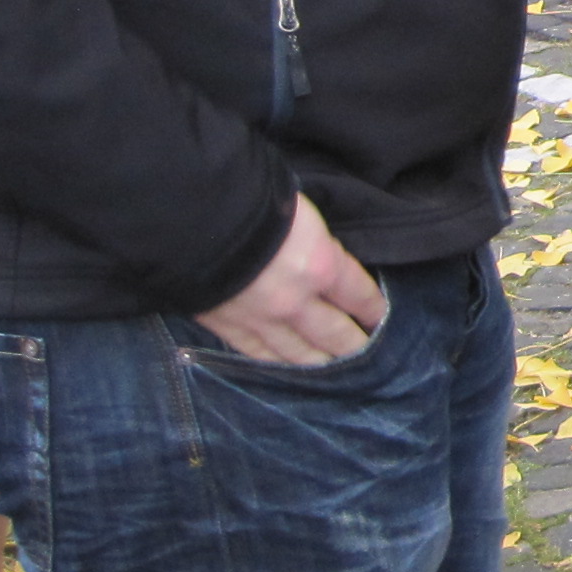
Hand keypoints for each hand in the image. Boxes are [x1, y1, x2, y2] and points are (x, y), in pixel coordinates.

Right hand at [198, 194, 384, 365]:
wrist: (192, 221)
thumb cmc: (252, 202)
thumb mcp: (301, 214)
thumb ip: (317, 243)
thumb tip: (322, 254)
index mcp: (322, 266)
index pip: (360, 295)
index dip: (373, 308)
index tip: (380, 317)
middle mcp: (297, 302)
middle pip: (335, 334)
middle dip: (354, 345)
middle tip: (368, 356)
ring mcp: (262, 320)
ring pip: (298, 353)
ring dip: (320, 362)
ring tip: (334, 369)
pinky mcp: (228, 328)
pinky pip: (259, 354)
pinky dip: (277, 362)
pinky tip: (287, 367)